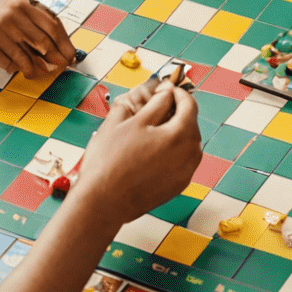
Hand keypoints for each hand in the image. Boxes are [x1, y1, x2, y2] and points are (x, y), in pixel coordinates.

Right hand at [0, 0, 75, 77]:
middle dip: (55, 58)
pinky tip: (16, 68)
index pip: (51, 27)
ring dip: (34, 69)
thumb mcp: (10, 1)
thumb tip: (51, 41)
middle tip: (60, 67)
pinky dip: (14, 68)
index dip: (64, 44)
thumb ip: (30, 17)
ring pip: (25, 58)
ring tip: (37, 73)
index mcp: (21, 4)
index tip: (70, 55)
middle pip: (42, 43)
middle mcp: (11, 17)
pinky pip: (7, 63)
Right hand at [74, 75, 202, 225]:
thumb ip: (155, 103)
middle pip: (190, 123)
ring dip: (173, 132)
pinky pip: (181, 160)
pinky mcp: (178, 186)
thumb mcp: (129, 122)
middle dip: (175, 112)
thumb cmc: (110, 161)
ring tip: (149, 129)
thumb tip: (166, 92)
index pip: (189, 104)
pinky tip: (149, 150)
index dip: (177, 92)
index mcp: (180, 135)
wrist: (102, 203)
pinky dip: (171, 151)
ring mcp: (186, 173)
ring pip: (186, 143)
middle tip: (155, 106)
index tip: (165, 89)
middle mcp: (190, 155)